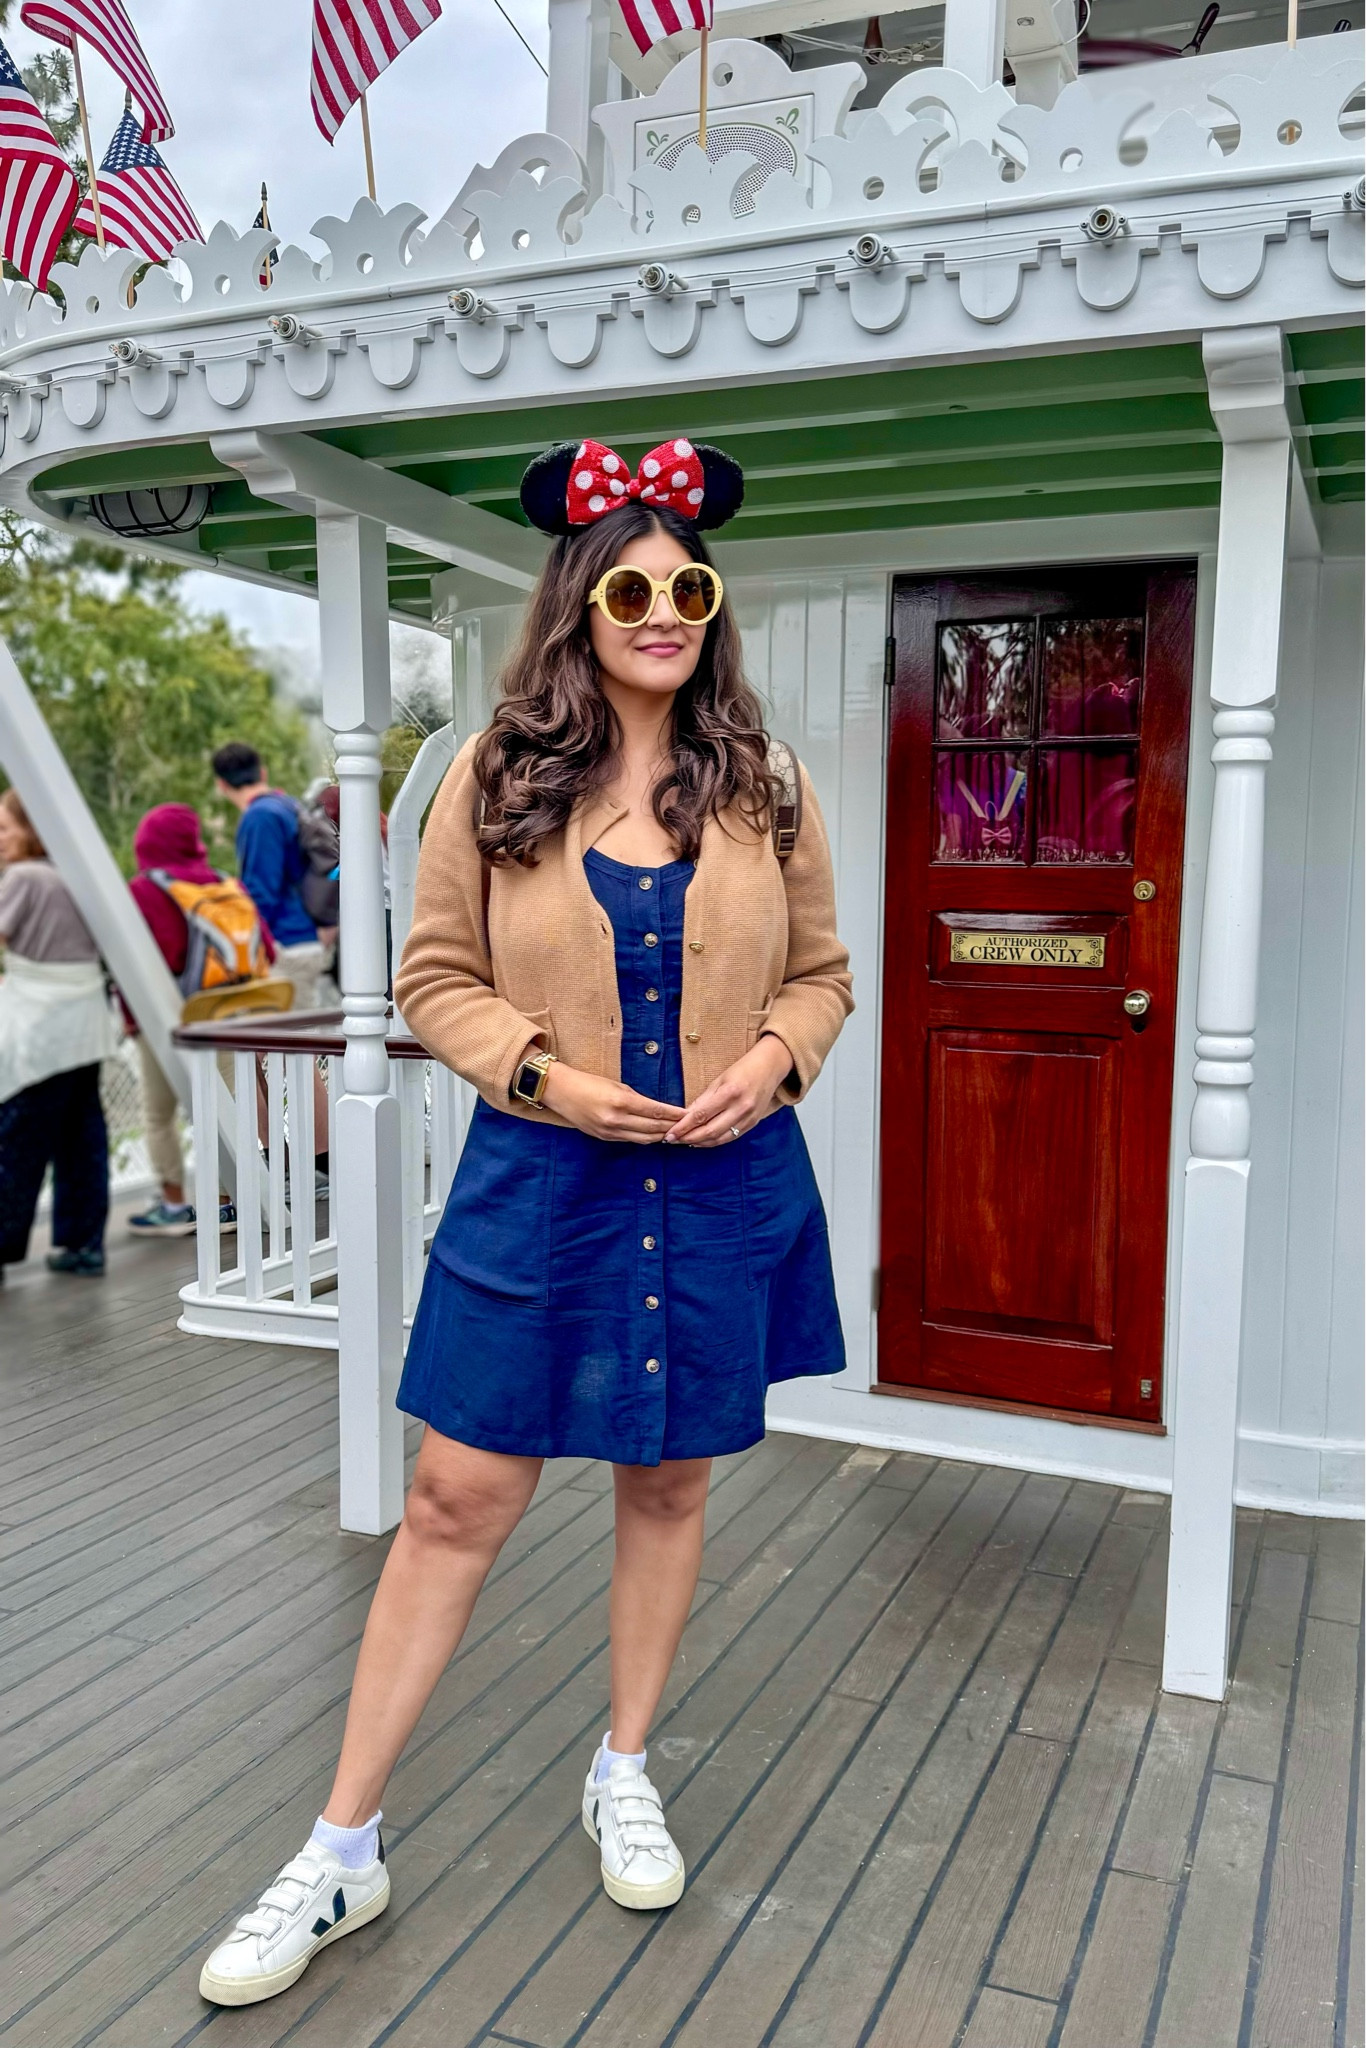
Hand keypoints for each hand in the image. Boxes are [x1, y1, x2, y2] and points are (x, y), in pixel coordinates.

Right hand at [540, 1061, 679, 1144]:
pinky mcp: (604, 1138)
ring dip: (660, 1136)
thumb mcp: (617, 1084)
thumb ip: (637, 1099)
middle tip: (687, 1125)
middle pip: (653, 1128)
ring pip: (644, 1139)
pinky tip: (654, 1135)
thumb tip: (657, 1110)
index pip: (656, 1111)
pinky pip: (631, 1140)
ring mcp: (610, 1131)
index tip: (688, 1114)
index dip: (674, 1114)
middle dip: (672, 1127)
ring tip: (675, 1133)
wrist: (560, 1092)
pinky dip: (645, 1138)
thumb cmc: (588, 1082)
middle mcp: (616, 1119)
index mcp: (621, 1101)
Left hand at [665, 1035, 792, 1147]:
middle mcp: (741, 1108)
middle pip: (710, 1131)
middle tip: (672, 1140)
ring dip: (700, 1142)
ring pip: (720, 1138)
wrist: (771, 1068)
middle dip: (688, 1137)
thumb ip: (703, 1099)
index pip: (701, 1115)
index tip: (670, 1133)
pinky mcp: (753, 1124)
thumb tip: (685, 1115)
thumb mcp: (720, 1079)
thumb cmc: (744, 1069)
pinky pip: (730, 1137)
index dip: (683, 1127)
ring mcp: (749, 1118)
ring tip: (684, 1141)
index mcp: (730, 1093)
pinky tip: (703, 1141)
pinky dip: (715, 1142)